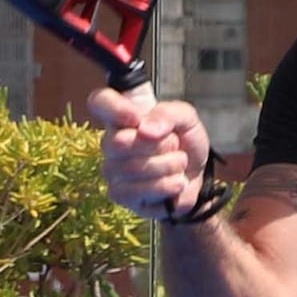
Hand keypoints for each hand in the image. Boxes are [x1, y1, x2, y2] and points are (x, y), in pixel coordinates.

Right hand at [85, 85, 211, 219]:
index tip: (138, 117)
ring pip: (133, 168)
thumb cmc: (184, 142)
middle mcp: (110, 142)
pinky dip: (166, 186)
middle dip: (159, 144)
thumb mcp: (186, 119)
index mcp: (122, 116)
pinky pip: (139, 191)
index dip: (115, 108)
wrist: (196, 175)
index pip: (100, 101)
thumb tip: (145, 130)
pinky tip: (175, 183)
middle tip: (175, 144)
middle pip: (119, 141)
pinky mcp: (120, 195)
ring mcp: (112, 170)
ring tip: (179, 164)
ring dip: (169, 165)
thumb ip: (168, 114)